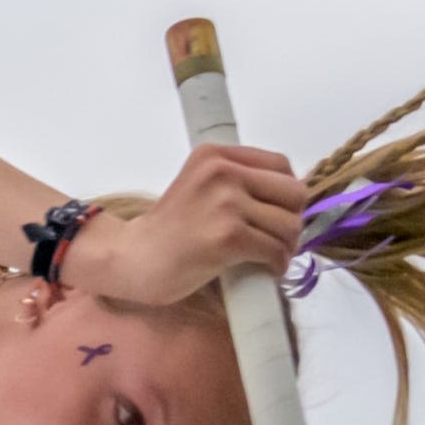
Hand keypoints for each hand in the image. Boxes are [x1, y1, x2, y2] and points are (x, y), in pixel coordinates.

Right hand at [65, 144, 308, 307]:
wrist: (131, 259)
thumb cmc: (167, 232)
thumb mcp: (199, 187)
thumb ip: (236, 182)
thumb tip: (292, 198)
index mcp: (214, 155)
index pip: (280, 164)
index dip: (287, 193)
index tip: (278, 213)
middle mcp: (221, 172)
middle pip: (293, 192)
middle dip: (292, 220)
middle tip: (279, 239)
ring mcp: (224, 203)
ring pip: (288, 225)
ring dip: (286, 246)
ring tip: (270, 256)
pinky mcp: (227, 236)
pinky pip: (274, 250)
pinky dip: (277, 264)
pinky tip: (267, 269)